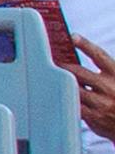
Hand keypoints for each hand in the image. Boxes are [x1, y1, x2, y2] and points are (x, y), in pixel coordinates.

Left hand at [53, 29, 114, 143]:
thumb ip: (101, 72)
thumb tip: (72, 59)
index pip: (100, 56)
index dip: (86, 45)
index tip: (72, 36)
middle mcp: (110, 87)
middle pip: (79, 72)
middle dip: (62, 66)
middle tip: (48, 59)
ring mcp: (102, 103)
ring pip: (73, 88)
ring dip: (60, 82)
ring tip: (46, 75)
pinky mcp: (94, 117)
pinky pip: (73, 105)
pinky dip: (63, 98)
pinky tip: (53, 94)